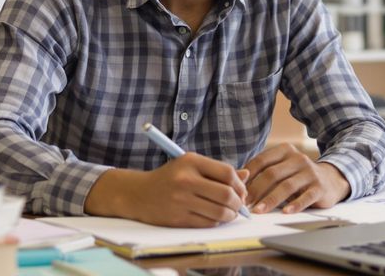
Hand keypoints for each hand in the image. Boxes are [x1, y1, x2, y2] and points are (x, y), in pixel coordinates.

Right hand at [86, 152, 248, 227]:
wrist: (138, 193)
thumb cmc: (170, 177)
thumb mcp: (190, 165)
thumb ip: (218, 170)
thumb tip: (246, 176)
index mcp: (191, 161)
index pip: (227, 173)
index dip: (240, 185)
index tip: (242, 191)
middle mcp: (186, 179)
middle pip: (226, 194)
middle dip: (238, 203)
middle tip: (239, 205)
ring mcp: (181, 200)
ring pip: (219, 212)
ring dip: (230, 215)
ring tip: (229, 213)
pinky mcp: (178, 218)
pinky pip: (207, 223)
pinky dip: (216, 222)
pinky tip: (215, 217)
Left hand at [243, 143, 350, 213]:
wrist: (331, 179)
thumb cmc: (298, 175)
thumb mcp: (282, 168)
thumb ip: (263, 171)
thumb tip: (238, 180)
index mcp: (284, 150)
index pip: (261, 161)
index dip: (248, 176)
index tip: (238, 190)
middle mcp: (298, 158)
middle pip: (272, 174)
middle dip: (256, 190)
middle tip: (245, 203)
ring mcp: (310, 172)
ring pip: (286, 186)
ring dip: (271, 199)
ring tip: (259, 210)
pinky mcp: (320, 187)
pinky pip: (306, 196)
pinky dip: (295, 205)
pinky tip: (286, 212)